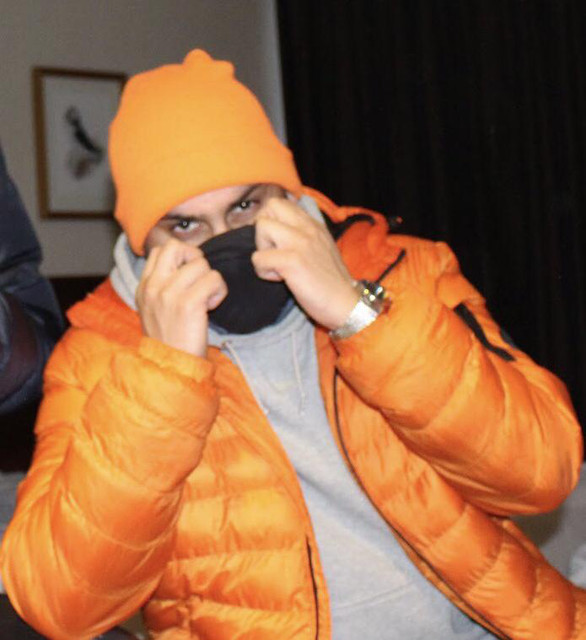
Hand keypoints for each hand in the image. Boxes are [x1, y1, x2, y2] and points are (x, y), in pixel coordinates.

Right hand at [136, 239, 226, 356]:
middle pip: (177, 247)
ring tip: (207, 300)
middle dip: (196, 259)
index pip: (160, 250)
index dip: (181, 257)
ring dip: (212, 280)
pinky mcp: (188, 303)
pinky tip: (212, 307)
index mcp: (144, 287)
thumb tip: (186, 265)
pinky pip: (213, 279)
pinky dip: (219, 291)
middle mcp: (153, 287)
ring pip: (201, 264)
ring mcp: (169, 294)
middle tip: (201, 281)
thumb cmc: (172, 341)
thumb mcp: (156, 311)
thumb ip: (164, 287)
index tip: (189, 278)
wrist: (172, 368)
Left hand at [252, 197, 358, 329]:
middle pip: (270, 207)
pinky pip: (259, 257)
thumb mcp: (321, 248)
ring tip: (277, 266)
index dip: (272, 221)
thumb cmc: (331, 282)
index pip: (282, 203)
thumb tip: (279, 229)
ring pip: (262, 227)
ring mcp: (300, 242)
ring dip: (262, 248)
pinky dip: (263, 271)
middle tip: (273, 251)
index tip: (278, 242)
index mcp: (314, 225)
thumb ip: (305, 235)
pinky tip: (280, 279)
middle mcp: (308, 228)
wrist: (345, 304)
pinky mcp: (292, 261)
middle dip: (264, 229)